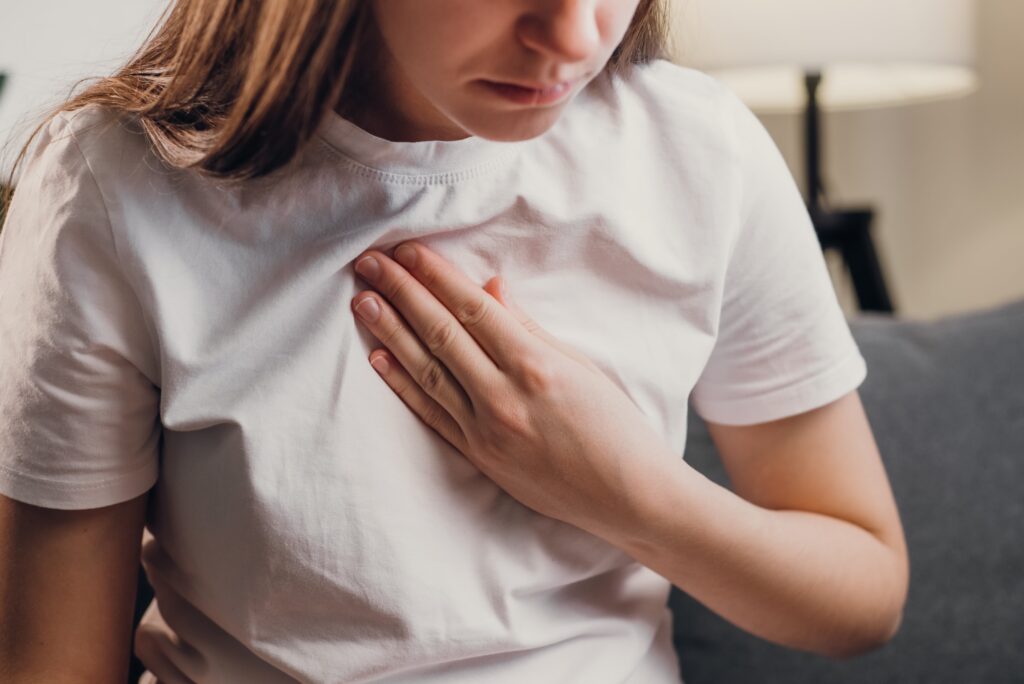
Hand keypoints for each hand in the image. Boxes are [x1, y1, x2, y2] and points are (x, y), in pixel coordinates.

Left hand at [350, 241, 674, 538]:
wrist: (627, 498)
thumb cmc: (616, 427)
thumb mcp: (580, 367)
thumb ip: (530, 328)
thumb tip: (490, 289)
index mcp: (535, 366)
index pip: (472, 309)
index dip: (436, 276)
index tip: (407, 250)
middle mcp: (504, 397)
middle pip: (441, 333)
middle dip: (402, 293)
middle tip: (369, 262)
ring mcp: (486, 430)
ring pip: (427, 371)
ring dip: (391, 332)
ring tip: (363, 301)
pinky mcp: (479, 456)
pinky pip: (432, 413)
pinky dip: (403, 384)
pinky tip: (378, 358)